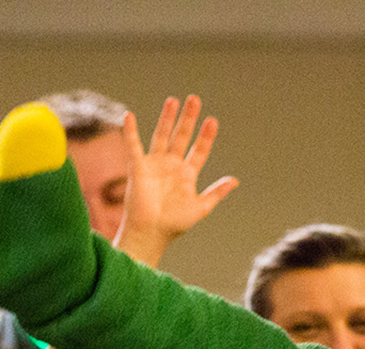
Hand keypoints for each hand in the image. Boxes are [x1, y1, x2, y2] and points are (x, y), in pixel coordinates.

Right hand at [115, 95, 238, 264]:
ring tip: (173, 100)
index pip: (199, 150)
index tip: (213, 120)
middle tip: (194, 99)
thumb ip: (217, 192)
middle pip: (181, 136)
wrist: (151, 232)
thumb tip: (235, 180)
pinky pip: (132, 146)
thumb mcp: (201, 207)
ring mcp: (154, 164)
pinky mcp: (137, 167)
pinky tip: (129, 116)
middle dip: (188, 119)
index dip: (206, 136)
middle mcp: (171, 166)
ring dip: (167, 118)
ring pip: (161, 136)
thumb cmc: (175, 223)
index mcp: (187, 174)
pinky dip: (130, 132)